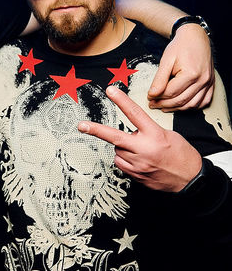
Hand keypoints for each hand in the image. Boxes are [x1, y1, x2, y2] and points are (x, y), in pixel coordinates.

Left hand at [78, 85, 201, 191]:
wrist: (190, 179)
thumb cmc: (182, 155)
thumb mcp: (168, 135)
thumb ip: (148, 131)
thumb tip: (132, 132)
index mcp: (154, 135)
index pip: (134, 113)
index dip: (121, 101)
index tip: (110, 91)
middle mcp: (143, 149)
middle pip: (114, 137)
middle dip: (96, 130)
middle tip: (81, 125)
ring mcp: (138, 164)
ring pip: (118, 151)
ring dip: (123, 148)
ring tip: (139, 150)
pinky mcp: (135, 175)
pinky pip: (121, 163)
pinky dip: (125, 159)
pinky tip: (138, 160)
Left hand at [148, 23, 213, 110]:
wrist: (195, 37)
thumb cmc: (181, 46)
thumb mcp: (166, 60)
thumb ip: (159, 79)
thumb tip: (152, 94)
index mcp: (191, 73)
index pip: (171, 93)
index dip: (158, 97)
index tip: (149, 98)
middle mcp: (202, 80)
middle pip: (180, 101)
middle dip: (164, 104)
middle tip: (153, 104)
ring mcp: (208, 83)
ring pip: (191, 105)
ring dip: (176, 108)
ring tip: (164, 106)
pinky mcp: (211, 84)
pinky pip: (203, 102)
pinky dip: (191, 106)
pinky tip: (180, 105)